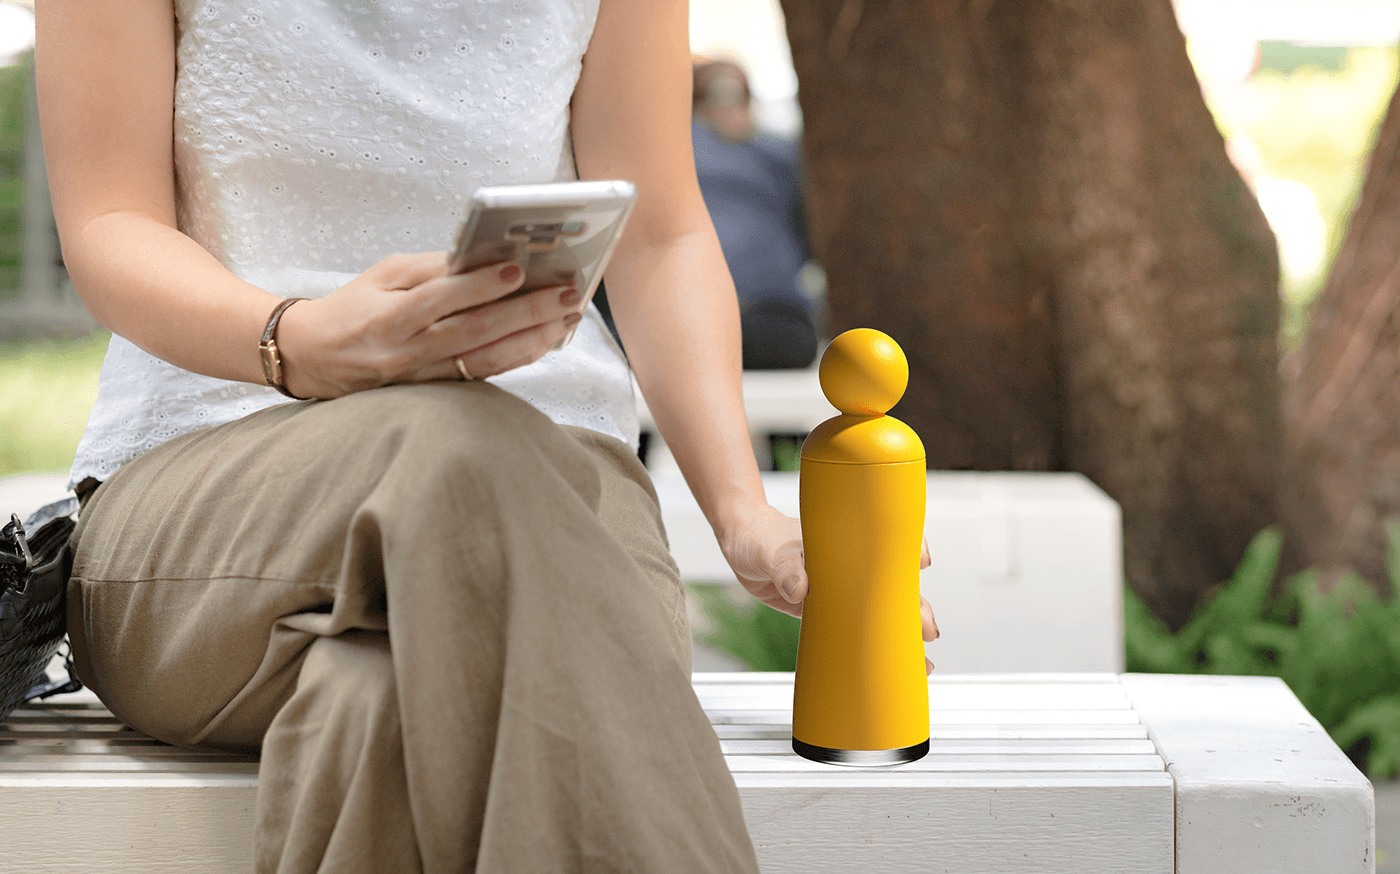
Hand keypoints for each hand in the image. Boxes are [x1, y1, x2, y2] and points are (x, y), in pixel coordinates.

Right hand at [275, 253, 584, 398]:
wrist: (312, 359)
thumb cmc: (352, 308)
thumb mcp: (382, 275)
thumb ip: (430, 268)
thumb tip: (481, 257)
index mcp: (389, 317)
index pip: (440, 299)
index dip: (479, 285)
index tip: (518, 269)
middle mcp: (408, 351)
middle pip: (475, 332)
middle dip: (526, 312)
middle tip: (566, 294)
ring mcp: (423, 377)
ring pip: (485, 361)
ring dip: (532, 340)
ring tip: (566, 318)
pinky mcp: (434, 392)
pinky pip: (482, 375)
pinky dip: (516, 358)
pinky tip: (544, 340)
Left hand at [720, 506, 940, 673]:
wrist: (744, 544)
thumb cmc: (762, 536)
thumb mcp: (771, 550)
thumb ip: (785, 567)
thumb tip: (801, 589)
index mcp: (847, 544)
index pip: (889, 545)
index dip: (911, 552)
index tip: (921, 564)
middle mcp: (851, 566)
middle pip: (894, 587)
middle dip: (915, 608)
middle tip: (927, 630)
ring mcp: (840, 590)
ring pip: (878, 612)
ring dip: (900, 633)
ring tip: (920, 660)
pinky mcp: (824, 610)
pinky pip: (850, 629)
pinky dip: (866, 646)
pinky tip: (883, 664)